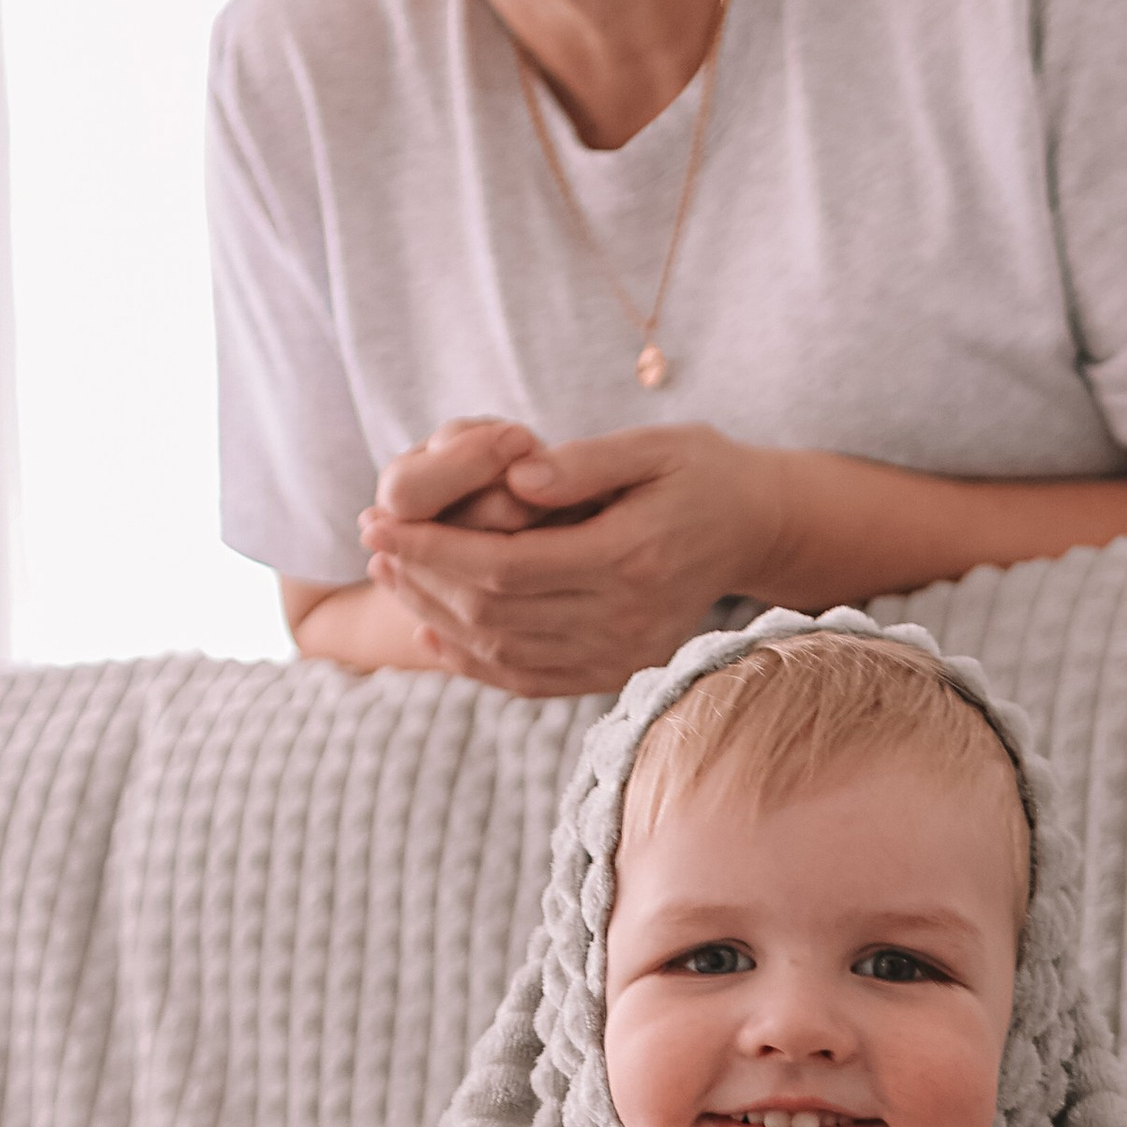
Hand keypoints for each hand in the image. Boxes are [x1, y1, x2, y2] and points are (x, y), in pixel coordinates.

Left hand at [363, 422, 786, 696]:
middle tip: (372, 544)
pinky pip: (532, 680)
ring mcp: (623, 654)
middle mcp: (627, 619)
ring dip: (437, 617)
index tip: (378, 523)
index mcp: (632, 558)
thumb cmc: (699, 473)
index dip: (433, 549)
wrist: (755, 528)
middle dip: (423, 580)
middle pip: (497, 615)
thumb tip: (514, 479)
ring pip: (505, 652)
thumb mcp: (654, 446)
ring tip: (391, 576)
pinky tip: (434, 631)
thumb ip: (585, 463)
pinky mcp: (618, 670)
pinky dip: (475, 662)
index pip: (507, 567)